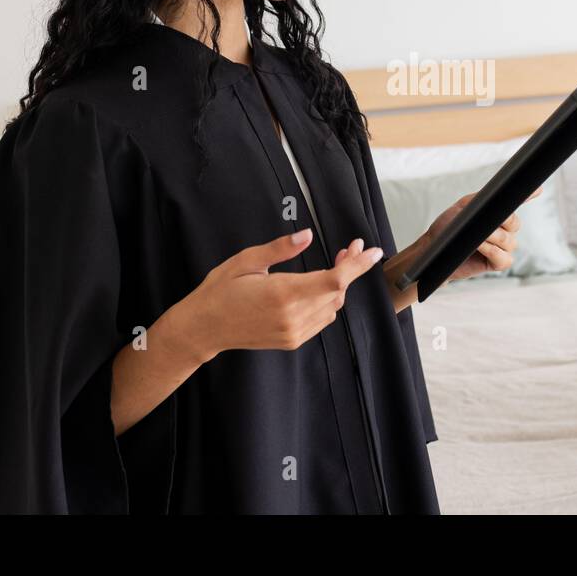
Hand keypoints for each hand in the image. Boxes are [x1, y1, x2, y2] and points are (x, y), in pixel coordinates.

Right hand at [176, 228, 382, 359]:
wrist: (203, 328)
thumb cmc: (220, 290)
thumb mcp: (247, 260)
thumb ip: (281, 249)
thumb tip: (307, 235)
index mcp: (283, 293)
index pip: (334, 279)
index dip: (358, 265)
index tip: (373, 251)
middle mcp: (292, 316)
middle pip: (338, 291)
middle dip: (350, 268)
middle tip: (350, 247)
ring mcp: (293, 332)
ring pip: (333, 306)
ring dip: (340, 285)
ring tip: (336, 263)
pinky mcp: (292, 340)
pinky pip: (322, 319)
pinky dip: (328, 301)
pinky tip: (320, 286)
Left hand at [416, 185, 542, 281]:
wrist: (434, 250)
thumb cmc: (448, 228)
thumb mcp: (463, 207)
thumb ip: (481, 200)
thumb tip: (499, 193)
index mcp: (497, 215)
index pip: (516, 203)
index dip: (529, 195)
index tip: (538, 188)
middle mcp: (504, 231)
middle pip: (514, 223)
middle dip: (502, 222)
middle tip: (485, 222)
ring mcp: (502, 248)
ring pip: (509, 241)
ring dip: (492, 237)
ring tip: (476, 236)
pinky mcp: (497, 264)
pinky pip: (504, 258)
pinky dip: (492, 251)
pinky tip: (479, 246)